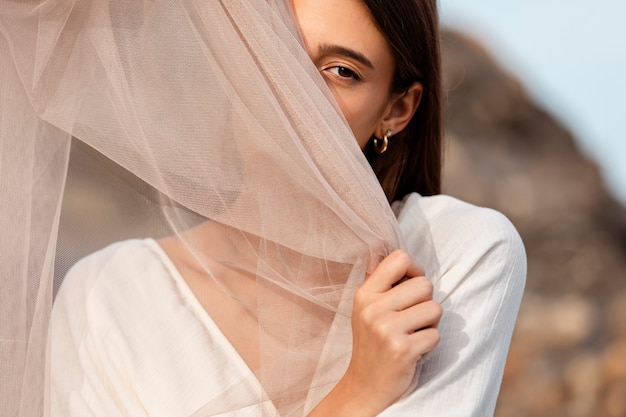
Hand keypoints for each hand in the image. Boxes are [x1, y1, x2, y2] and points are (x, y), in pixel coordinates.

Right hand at [342, 250, 441, 414]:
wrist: (365, 386)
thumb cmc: (373, 342)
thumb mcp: (366, 308)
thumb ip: (378, 279)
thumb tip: (380, 244)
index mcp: (365, 294)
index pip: (399, 259)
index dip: (415, 269)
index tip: (412, 286)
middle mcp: (373, 309)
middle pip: (425, 284)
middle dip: (426, 302)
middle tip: (412, 319)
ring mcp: (387, 329)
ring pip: (434, 309)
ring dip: (431, 324)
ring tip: (413, 334)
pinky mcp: (403, 350)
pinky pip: (435, 334)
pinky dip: (430, 344)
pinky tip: (414, 350)